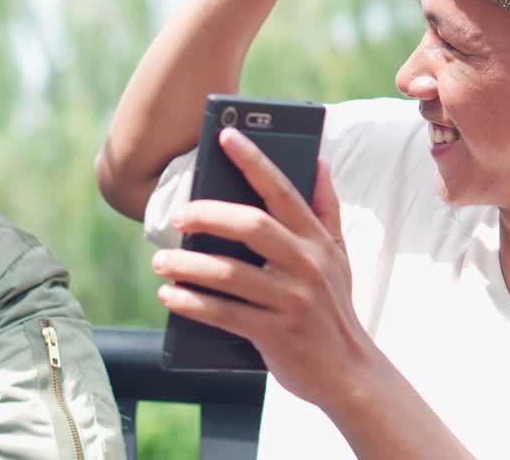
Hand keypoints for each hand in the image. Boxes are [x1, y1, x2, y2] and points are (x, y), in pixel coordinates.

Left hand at [153, 127, 366, 408]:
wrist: (349, 372)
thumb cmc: (333, 308)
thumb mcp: (339, 256)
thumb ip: (327, 209)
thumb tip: (320, 162)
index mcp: (317, 240)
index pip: (282, 191)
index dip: (254, 161)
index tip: (225, 136)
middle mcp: (307, 265)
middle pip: (252, 226)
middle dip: (208, 215)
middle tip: (176, 216)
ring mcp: (292, 300)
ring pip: (230, 273)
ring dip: (188, 264)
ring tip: (160, 261)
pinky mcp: (276, 334)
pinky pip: (225, 313)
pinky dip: (192, 303)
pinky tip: (171, 295)